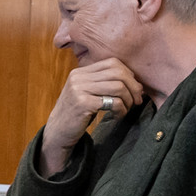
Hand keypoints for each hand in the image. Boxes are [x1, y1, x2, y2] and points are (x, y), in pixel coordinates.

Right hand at [39, 59, 144, 174]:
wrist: (58, 132)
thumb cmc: (77, 114)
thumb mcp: (86, 93)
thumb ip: (102, 82)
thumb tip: (134, 79)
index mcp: (79, 72)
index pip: (112, 63)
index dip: (128, 74)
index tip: (133, 89)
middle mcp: (78, 77)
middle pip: (118, 73)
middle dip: (133, 87)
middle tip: (137, 100)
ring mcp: (79, 89)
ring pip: (118, 86)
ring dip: (128, 100)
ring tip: (126, 109)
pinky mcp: (83, 103)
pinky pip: (114, 102)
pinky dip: (121, 110)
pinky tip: (117, 116)